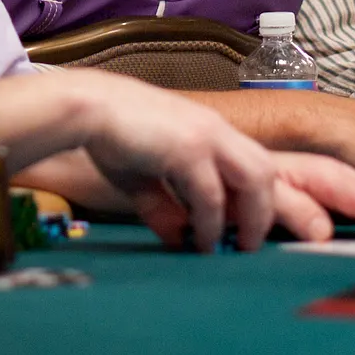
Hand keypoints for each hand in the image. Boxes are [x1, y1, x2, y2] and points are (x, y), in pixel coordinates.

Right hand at [70, 71, 277, 252]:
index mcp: (211, 131)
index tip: (247, 231)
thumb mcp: (143, 178)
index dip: (258, 200)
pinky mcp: (188, 148)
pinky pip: (212, 195)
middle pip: (266, 170)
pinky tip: (200, 242)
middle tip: (250, 244)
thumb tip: (176, 238)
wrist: (87, 106)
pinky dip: (211, 223)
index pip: (254, 163)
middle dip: (267, 211)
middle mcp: (217, 130)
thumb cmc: (111, 135)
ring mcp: (206, 136)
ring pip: (255, 178)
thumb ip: (163, 206)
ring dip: (252, 217)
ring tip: (238, 248)